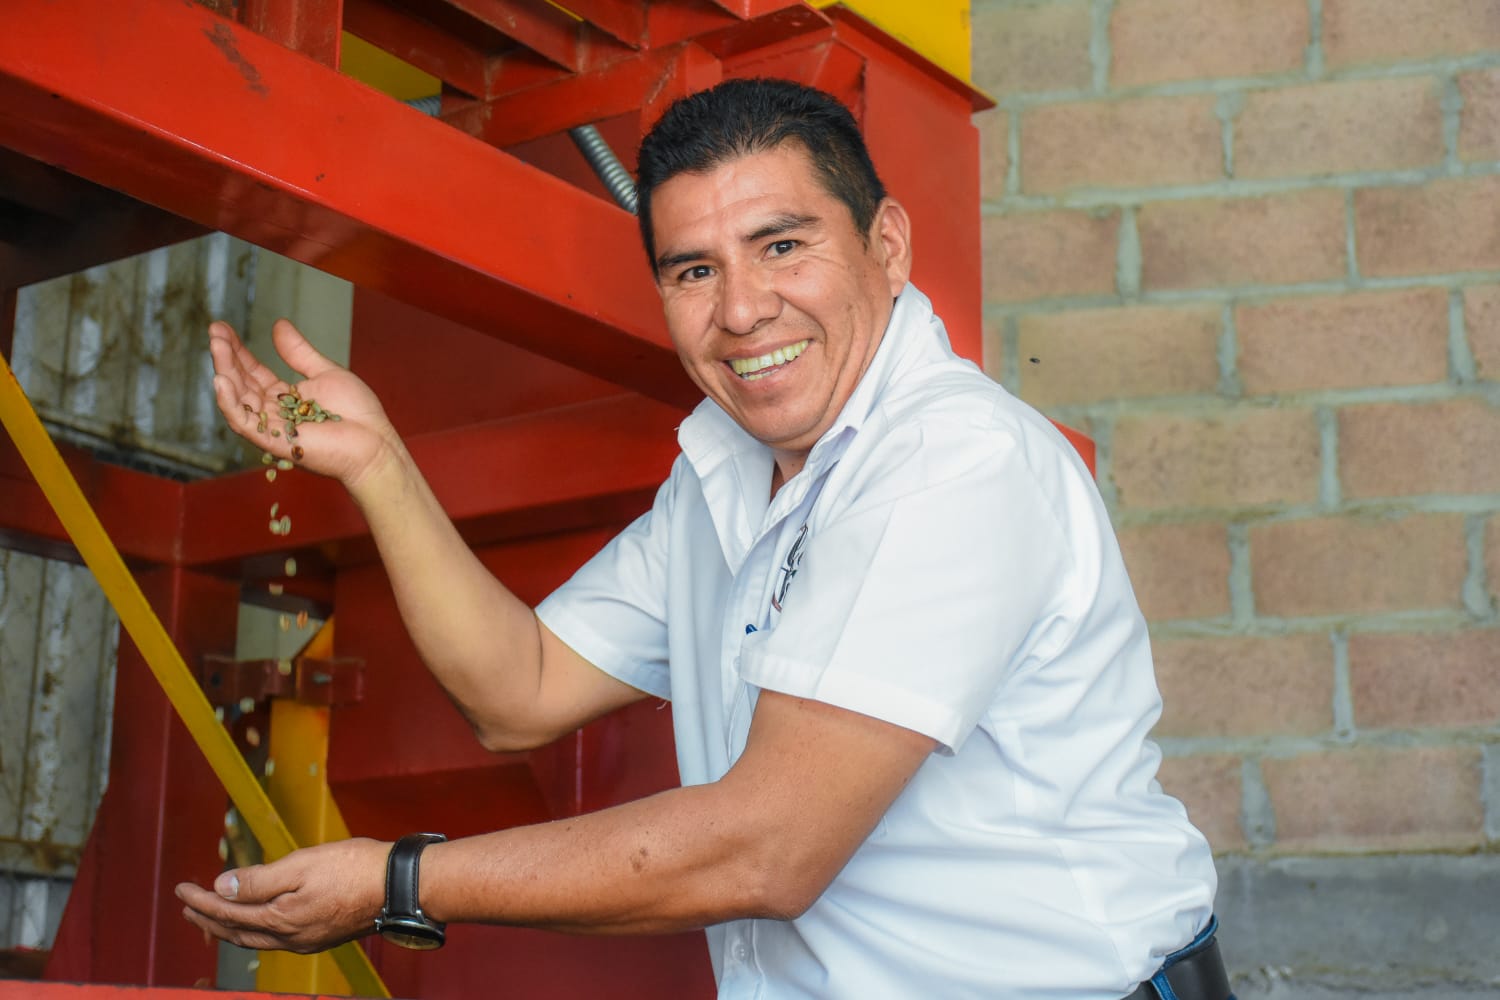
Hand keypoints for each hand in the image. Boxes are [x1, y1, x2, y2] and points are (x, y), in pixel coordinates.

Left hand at [176, 838, 388, 953]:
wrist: (399, 886)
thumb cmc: (355, 868)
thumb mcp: (302, 864)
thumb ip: (259, 879)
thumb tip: (221, 887)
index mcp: (281, 919)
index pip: (228, 912)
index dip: (201, 900)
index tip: (181, 888)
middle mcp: (290, 938)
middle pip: (237, 933)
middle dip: (208, 920)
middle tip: (187, 907)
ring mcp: (307, 941)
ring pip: (255, 939)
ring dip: (229, 928)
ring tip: (213, 917)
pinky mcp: (321, 937)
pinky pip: (275, 939)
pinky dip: (254, 930)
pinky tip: (257, 920)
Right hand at [209, 318, 398, 489]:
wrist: (375, 443)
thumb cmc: (357, 413)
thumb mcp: (325, 372)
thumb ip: (298, 352)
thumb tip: (278, 325)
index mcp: (285, 398)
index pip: (253, 372)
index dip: (238, 351)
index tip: (223, 328)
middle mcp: (274, 413)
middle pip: (241, 383)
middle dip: (227, 357)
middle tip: (215, 331)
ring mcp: (272, 428)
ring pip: (238, 399)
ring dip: (225, 372)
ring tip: (217, 346)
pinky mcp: (274, 442)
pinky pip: (243, 423)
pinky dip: (229, 403)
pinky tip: (221, 380)